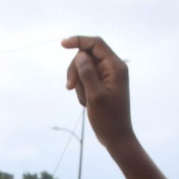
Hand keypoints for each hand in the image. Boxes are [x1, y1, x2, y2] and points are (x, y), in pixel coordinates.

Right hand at [62, 35, 134, 149]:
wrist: (116, 137)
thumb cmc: (108, 120)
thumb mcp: (95, 97)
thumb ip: (88, 74)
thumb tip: (80, 55)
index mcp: (116, 67)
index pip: (96, 44)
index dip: (78, 41)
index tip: (62, 44)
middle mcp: (114, 68)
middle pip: (87, 55)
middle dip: (75, 69)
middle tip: (69, 87)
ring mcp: (108, 76)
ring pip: (84, 68)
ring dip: (78, 82)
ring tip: (84, 101)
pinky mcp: (103, 84)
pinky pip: (86, 78)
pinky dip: (81, 89)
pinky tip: (86, 103)